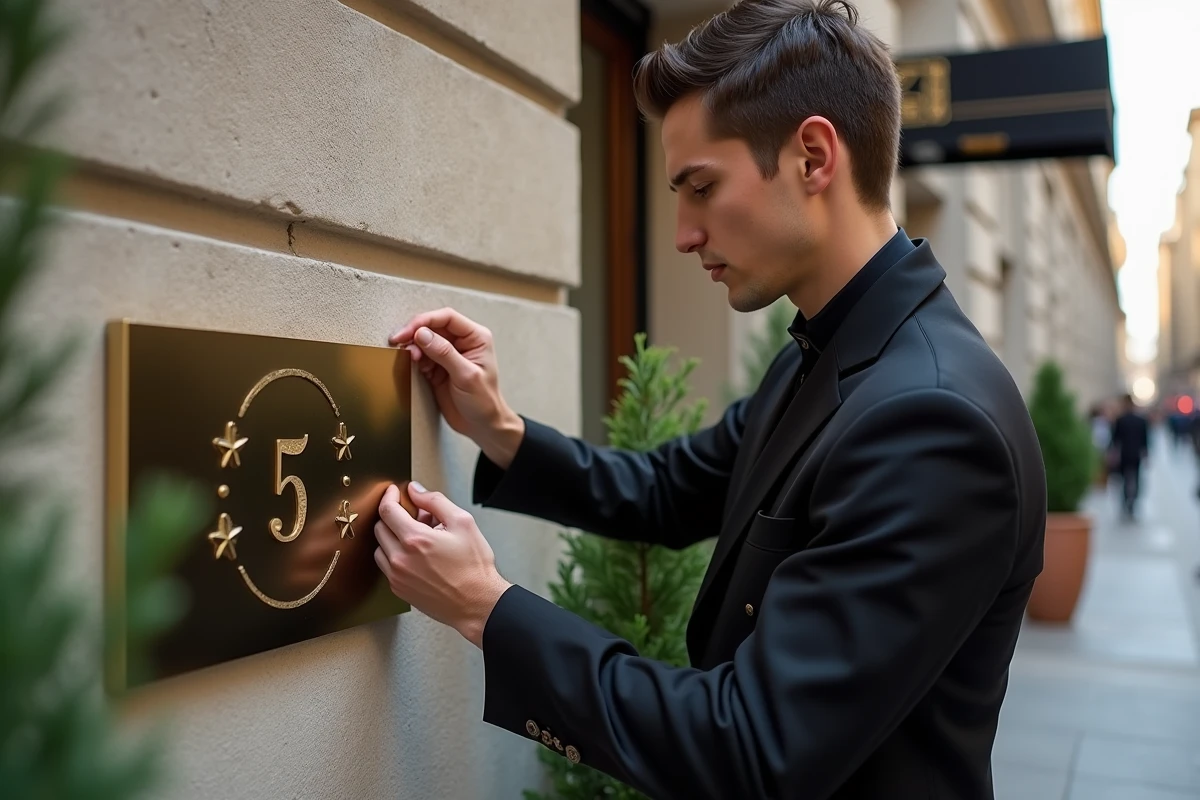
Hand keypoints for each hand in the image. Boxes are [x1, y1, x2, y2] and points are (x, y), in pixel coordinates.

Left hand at [373, 481, 511, 646]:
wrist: (477, 603)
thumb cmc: (474, 567)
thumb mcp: (462, 523)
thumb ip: (435, 502)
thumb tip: (416, 491)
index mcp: (415, 539)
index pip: (387, 511)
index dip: (389, 496)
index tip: (393, 492)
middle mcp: (400, 559)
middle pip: (380, 527)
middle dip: (394, 517)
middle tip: (414, 516)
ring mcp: (397, 576)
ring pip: (380, 547)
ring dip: (392, 537)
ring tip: (417, 538)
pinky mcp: (398, 589)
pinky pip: (386, 566)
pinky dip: (396, 555)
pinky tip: (417, 556)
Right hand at [389, 307, 523, 467]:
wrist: (482, 426)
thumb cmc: (484, 401)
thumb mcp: (466, 376)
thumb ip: (444, 353)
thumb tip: (422, 334)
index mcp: (476, 338)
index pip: (447, 318)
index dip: (425, 320)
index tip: (409, 331)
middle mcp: (462, 342)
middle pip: (433, 326)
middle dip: (415, 333)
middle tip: (399, 341)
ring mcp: (449, 354)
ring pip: (424, 341)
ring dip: (413, 346)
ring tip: (409, 357)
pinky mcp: (438, 367)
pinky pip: (421, 356)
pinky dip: (414, 358)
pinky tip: (413, 364)